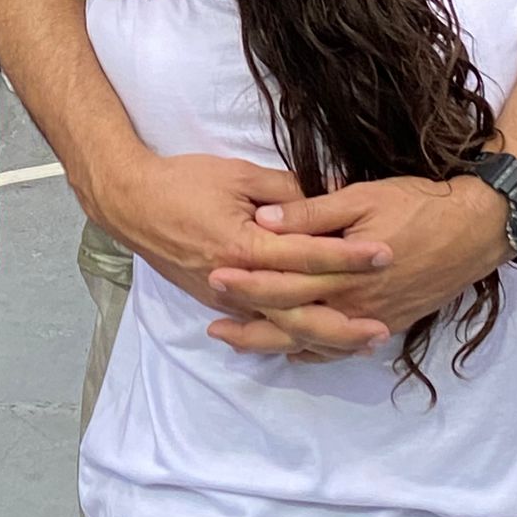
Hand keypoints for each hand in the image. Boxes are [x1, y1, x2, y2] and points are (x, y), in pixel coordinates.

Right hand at [96, 151, 394, 353]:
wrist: (132, 203)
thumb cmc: (184, 182)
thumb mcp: (238, 174)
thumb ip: (286, 189)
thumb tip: (331, 192)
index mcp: (244, 244)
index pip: (307, 254)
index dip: (347, 255)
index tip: (384, 254)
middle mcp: (237, 280)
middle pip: (300, 309)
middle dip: (344, 319)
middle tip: (384, 325)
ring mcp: (225, 299)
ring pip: (282, 329)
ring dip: (324, 339)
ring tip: (362, 342)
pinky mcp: (217, 303)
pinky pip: (260, 328)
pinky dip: (292, 339)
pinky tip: (318, 343)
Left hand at [208, 173, 508, 345]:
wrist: (476, 228)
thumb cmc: (416, 204)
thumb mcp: (360, 196)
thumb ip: (311, 213)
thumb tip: (264, 218)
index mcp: (343, 271)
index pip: (284, 282)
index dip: (247, 281)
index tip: (213, 277)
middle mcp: (355, 303)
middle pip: (293, 321)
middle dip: (251, 323)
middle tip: (213, 325)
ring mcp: (374, 317)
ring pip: (316, 342)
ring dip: (275, 343)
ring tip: (239, 343)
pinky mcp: (391, 322)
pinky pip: (344, 348)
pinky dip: (315, 352)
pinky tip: (294, 351)